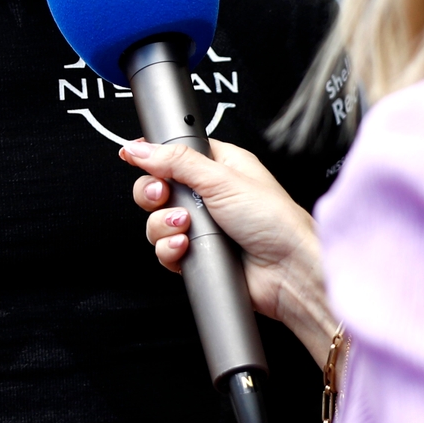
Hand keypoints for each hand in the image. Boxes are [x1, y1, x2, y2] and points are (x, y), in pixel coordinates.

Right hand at [121, 139, 335, 364]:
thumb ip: (176, 161)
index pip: (174, 153)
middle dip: (153, 193)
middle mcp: (209, 196)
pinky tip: (187, 247)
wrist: (289, 273)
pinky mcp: (198, 255)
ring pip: (157, 221)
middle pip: (157, 187)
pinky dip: (170, 249)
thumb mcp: (222, 179)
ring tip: (186, 226)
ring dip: (164, 224)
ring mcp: (202, 227)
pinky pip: (165, 250)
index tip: (134, 157)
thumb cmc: (276, 222)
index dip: (153, 156)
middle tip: (162, 195)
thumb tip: (141, 149)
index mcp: (220, 167)